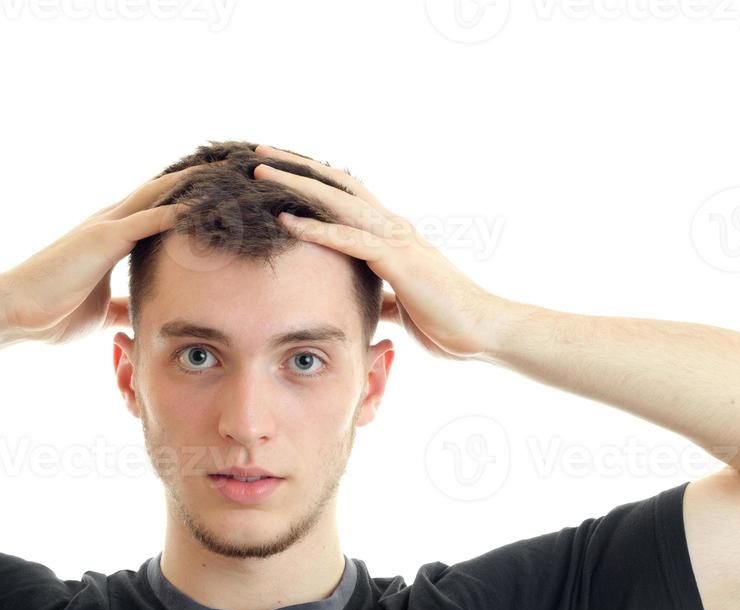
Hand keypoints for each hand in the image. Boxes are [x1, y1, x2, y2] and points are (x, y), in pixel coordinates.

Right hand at [0, 162, 225, 343]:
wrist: (14, 313)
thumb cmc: (51, 314)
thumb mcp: (99, 313)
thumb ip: (121, 306)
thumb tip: (139, 315)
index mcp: (111, 238)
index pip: (156, 210)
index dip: (187, 200)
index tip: (219, 194)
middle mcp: (111, 223)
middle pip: (163, 191)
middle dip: (198, 180)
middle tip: (234, 168)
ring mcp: (107, 226)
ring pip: (160, 194)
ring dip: (196, 183)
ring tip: (231, 172)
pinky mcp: (104, 237)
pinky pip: (149, 218)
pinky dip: (179, 210)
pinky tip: (207, 202)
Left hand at [249, 144, 505, 360]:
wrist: (481, 329)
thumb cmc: (445, 319)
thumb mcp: (402, 304)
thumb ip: (383, 294)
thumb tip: (372, 301)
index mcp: (390, 235)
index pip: (344, 197)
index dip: (311, 180)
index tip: (278, 169)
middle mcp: (391, 227)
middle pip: (335, 184)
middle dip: (295, 166)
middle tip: (258, 150)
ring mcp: (395, 239)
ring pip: (337, 200)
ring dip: (296, 185)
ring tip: (260, 171)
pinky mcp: (397, 260)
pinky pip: (349, 239)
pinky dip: (316, 228)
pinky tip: (286, 220)